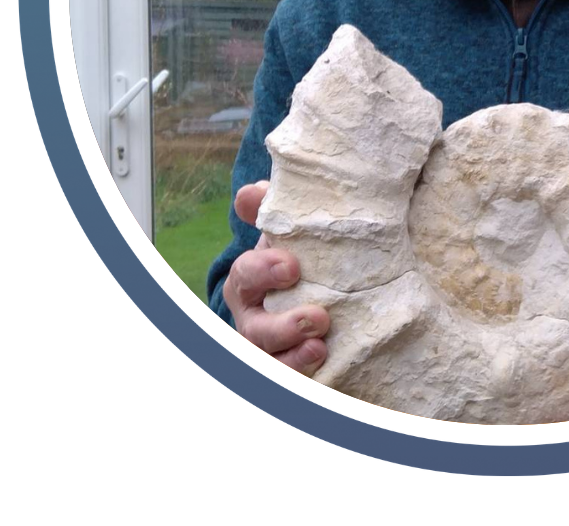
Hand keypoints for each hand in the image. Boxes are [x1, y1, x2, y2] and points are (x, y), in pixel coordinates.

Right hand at [219, 180, 329, 375]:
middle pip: (254, 326)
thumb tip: (253, 191)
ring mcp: (269, 346)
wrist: (322, 287)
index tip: (293, 266)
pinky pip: (287, 377)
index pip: (246, 273)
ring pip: (269, 358)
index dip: (263, 270)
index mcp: (251, 278)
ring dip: (292, 354)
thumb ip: (273, 208)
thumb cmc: (301, 254)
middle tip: (317, 317)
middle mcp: (253, 315)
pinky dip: (300, 371)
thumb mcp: (290, 230)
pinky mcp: (288, 366)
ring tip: (320, 344)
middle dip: (281, 325)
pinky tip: (322, 359)